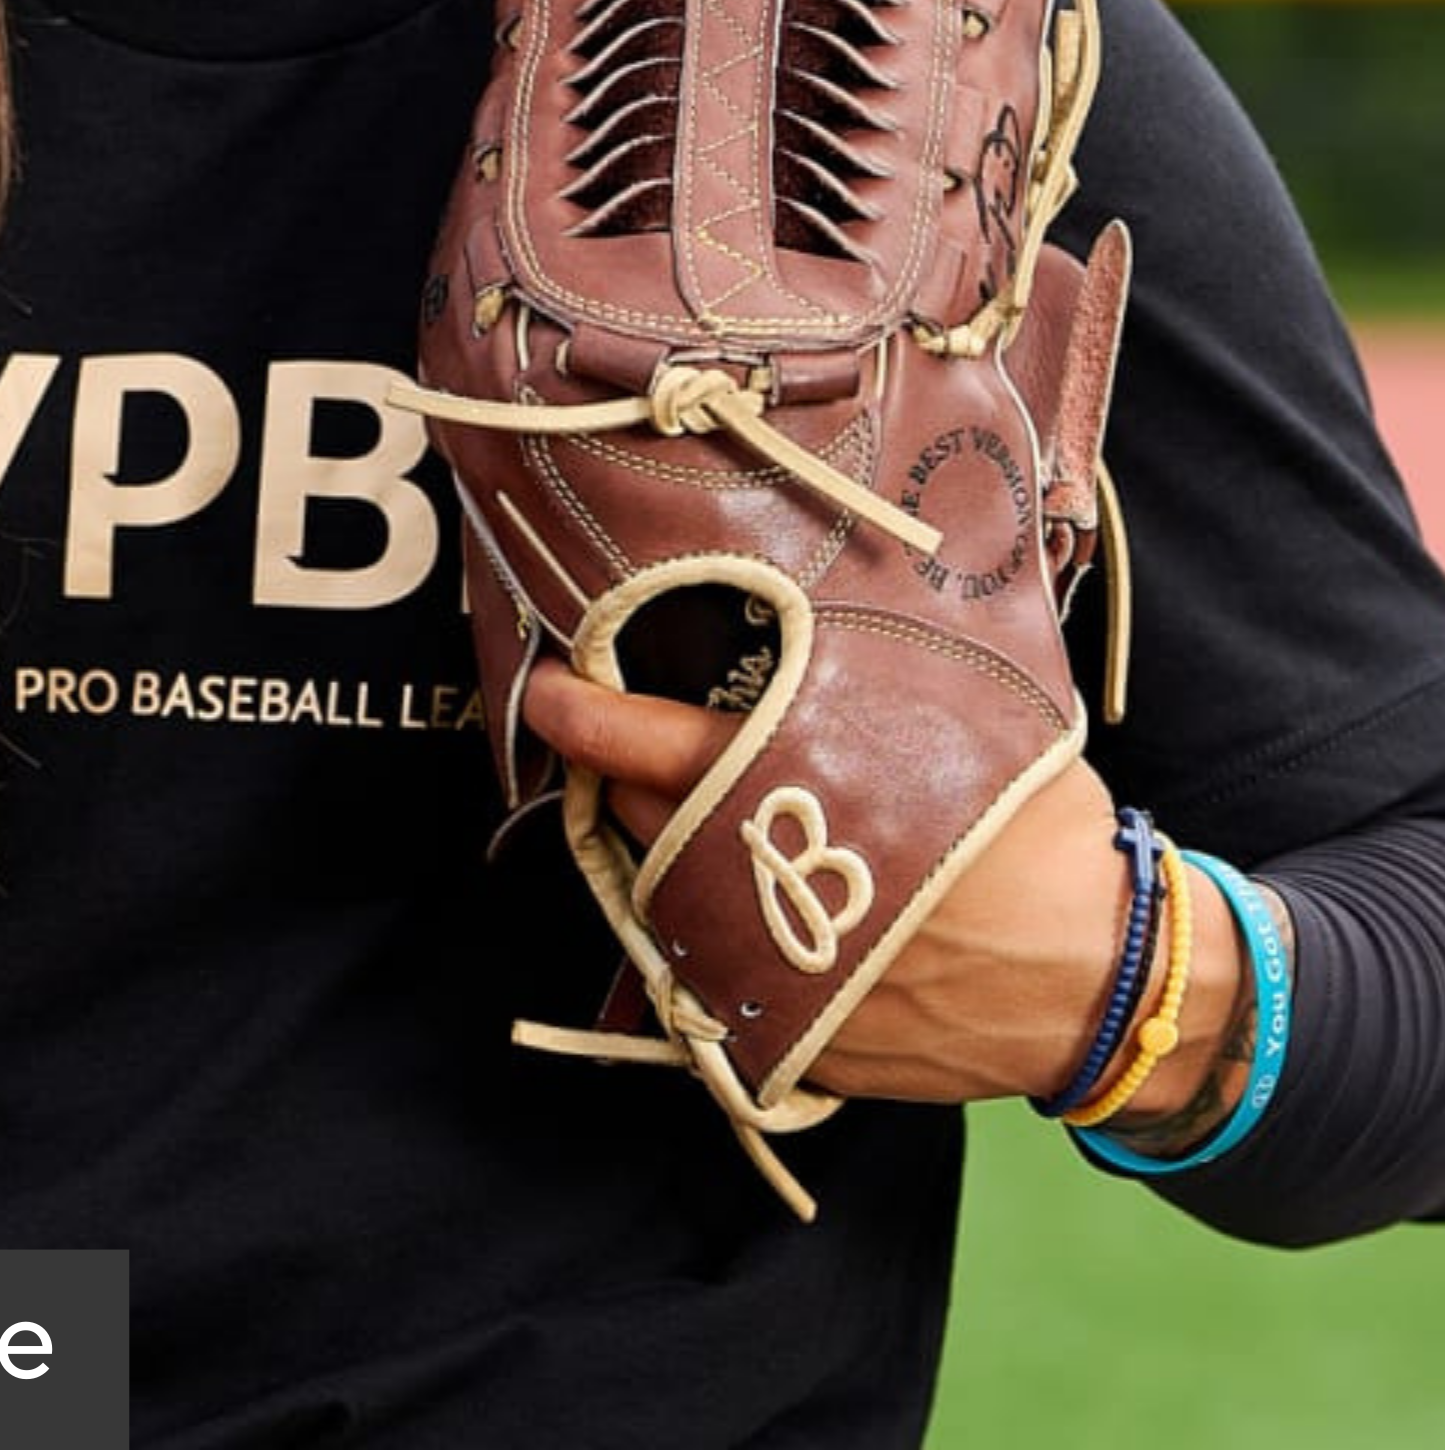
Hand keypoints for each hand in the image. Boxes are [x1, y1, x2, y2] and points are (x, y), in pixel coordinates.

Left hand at [519, 655, 1240, 1116]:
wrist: (1106, 980)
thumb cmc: (1037, 831)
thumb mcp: (957, 721)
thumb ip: (859, 684)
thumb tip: (811, 615)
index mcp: (794, 794)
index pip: (646, 748)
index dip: (583, 716)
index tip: (551, 690)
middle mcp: (761, 890)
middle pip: (646, 822)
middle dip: (633, 777)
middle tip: (649, 741)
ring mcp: (770, 978)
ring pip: (669, 901)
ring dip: (672, 854)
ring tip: (708, 817)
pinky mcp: (790, 1041)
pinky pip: (716, 977)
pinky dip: (721, 931)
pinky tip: (761, 897)